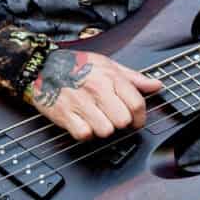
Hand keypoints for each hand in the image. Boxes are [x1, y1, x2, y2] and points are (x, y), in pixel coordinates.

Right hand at [25, 49, 162, 140]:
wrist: (42, 66)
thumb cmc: (77, 65)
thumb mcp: (108, 65)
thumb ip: (133, 78)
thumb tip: (156, 85)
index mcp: (110, 77)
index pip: (137, 104)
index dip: (140, 118)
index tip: (136, 121)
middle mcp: (97, 89)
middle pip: (122, 121)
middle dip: (121, 123)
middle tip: (114, 119)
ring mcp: (80, 103)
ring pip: (105, 131)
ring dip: (103, 129)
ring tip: (98, 120)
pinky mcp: (64, 115)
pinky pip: (84, 134)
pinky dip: (85, 133)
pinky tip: (84, 123)